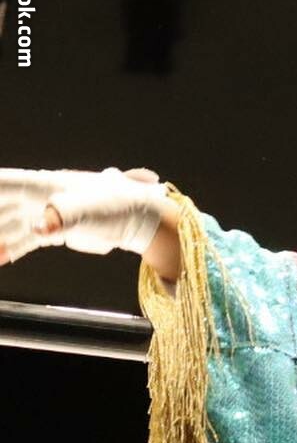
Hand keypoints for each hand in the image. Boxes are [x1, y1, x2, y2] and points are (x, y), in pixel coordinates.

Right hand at [0, 165, 170, 265]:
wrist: (136, 218)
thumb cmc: (115, 205)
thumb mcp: (88, 209)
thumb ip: (61, 217)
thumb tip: (38, 229)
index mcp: (45, 184)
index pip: (9, 184)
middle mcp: (40, 197)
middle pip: (6, 205)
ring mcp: (46, 214)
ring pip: (13, 225)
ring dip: (2, 236)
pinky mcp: (54, 232)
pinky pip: (27, 241)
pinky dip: (13, 248)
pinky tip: (1, 258)